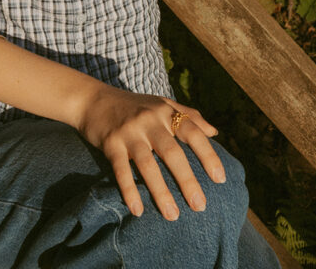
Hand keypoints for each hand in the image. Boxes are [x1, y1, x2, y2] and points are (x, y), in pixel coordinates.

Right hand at [77, 84, 225, 218]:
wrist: (94, 100)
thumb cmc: (134, 106)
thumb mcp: (162, 104)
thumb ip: (188, 115)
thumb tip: (215, 132)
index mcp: (165, 111)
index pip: (192, 132)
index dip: (208, 154)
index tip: (220, 178)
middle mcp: (149, 120)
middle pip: (172, 152)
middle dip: (187, 180)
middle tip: (200, 206)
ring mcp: (129, 131)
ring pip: (148, 164)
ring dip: (161, 191)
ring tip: (173, 216)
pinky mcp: (110, 143)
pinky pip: (121, 170)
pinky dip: (130, 190)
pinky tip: (138, 210)